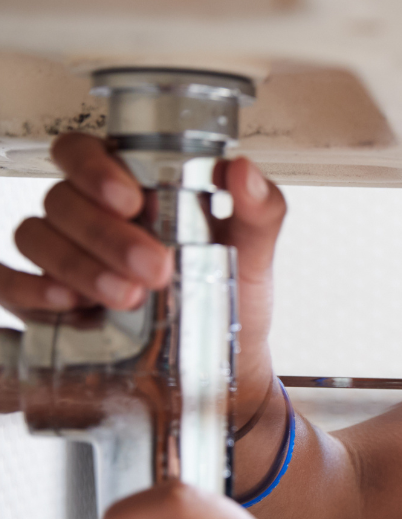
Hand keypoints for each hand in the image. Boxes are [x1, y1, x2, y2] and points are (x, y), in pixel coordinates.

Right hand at [0, 133, 286, 420]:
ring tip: (126, 296)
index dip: (94, 168)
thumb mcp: (254, 254)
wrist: (226, 366)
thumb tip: (241, 170)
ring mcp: (63, 259)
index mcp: (131, 190)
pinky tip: (66, 302)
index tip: (131, 201)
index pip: (83, 153)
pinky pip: (8, 284)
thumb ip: (259, 209)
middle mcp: (89, 218)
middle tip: (154, 268)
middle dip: (105, 234)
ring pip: (36, 237)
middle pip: (63, 200)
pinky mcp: (47, 304)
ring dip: (78, 264)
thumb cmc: (233, 299)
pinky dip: (27, 288)